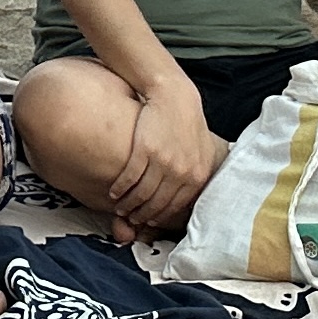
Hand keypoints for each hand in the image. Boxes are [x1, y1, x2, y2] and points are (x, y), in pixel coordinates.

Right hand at [107, 85, 218, 239]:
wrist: (174, 97)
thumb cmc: (187, 123)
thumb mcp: (202, 150)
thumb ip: (198, 172)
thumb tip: (192, 194)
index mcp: (196, 175)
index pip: (175, 205)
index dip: (160, 216)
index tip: (149, 221)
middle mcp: (181, 172)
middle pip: (158, 203)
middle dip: (143, 215)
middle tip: (132, 218)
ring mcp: (162, 162)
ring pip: (142, 193)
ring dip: (129, 204)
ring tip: (121, 207)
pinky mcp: (144, 151)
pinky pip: (130, 177)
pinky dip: (120, 188)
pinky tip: (114, 192)